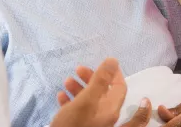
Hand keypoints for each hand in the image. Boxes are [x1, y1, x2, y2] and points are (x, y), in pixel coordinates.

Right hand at [51, 58, 180, 126]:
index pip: (120, 87)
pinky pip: (79, 110)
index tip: (102, 62)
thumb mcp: (86, 101)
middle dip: (92, 78)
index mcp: (110, 109)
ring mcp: (93, 121)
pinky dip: (71, 101)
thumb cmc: (74, 125)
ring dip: (79, 88)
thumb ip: (100, 81)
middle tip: (78, 69)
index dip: (113, 73)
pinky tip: (61, 96)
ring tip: (66, 81)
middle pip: (103, 92)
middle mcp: (105, 116)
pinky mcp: (80, 125)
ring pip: (90, 100)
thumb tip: (113, 60)